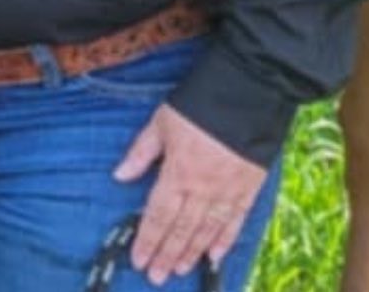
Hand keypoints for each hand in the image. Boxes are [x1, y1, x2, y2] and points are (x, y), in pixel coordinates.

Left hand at [114, 103, 266, 283]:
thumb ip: (141, 152)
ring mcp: (227, 192)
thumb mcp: (161, 122)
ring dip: (190, 253)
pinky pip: (235, 222)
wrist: (246, 95)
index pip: (158, 215)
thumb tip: (120, 175)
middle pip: (180, 229)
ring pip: (206, 232)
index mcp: (177, 173)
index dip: (147, 239)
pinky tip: (214, 256)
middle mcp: (202, 190)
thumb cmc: (198, 106)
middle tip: (156, 276)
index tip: (139, 259)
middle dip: (166, 254)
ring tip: (178, 271)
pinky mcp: (248, 189)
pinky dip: (224, 241)